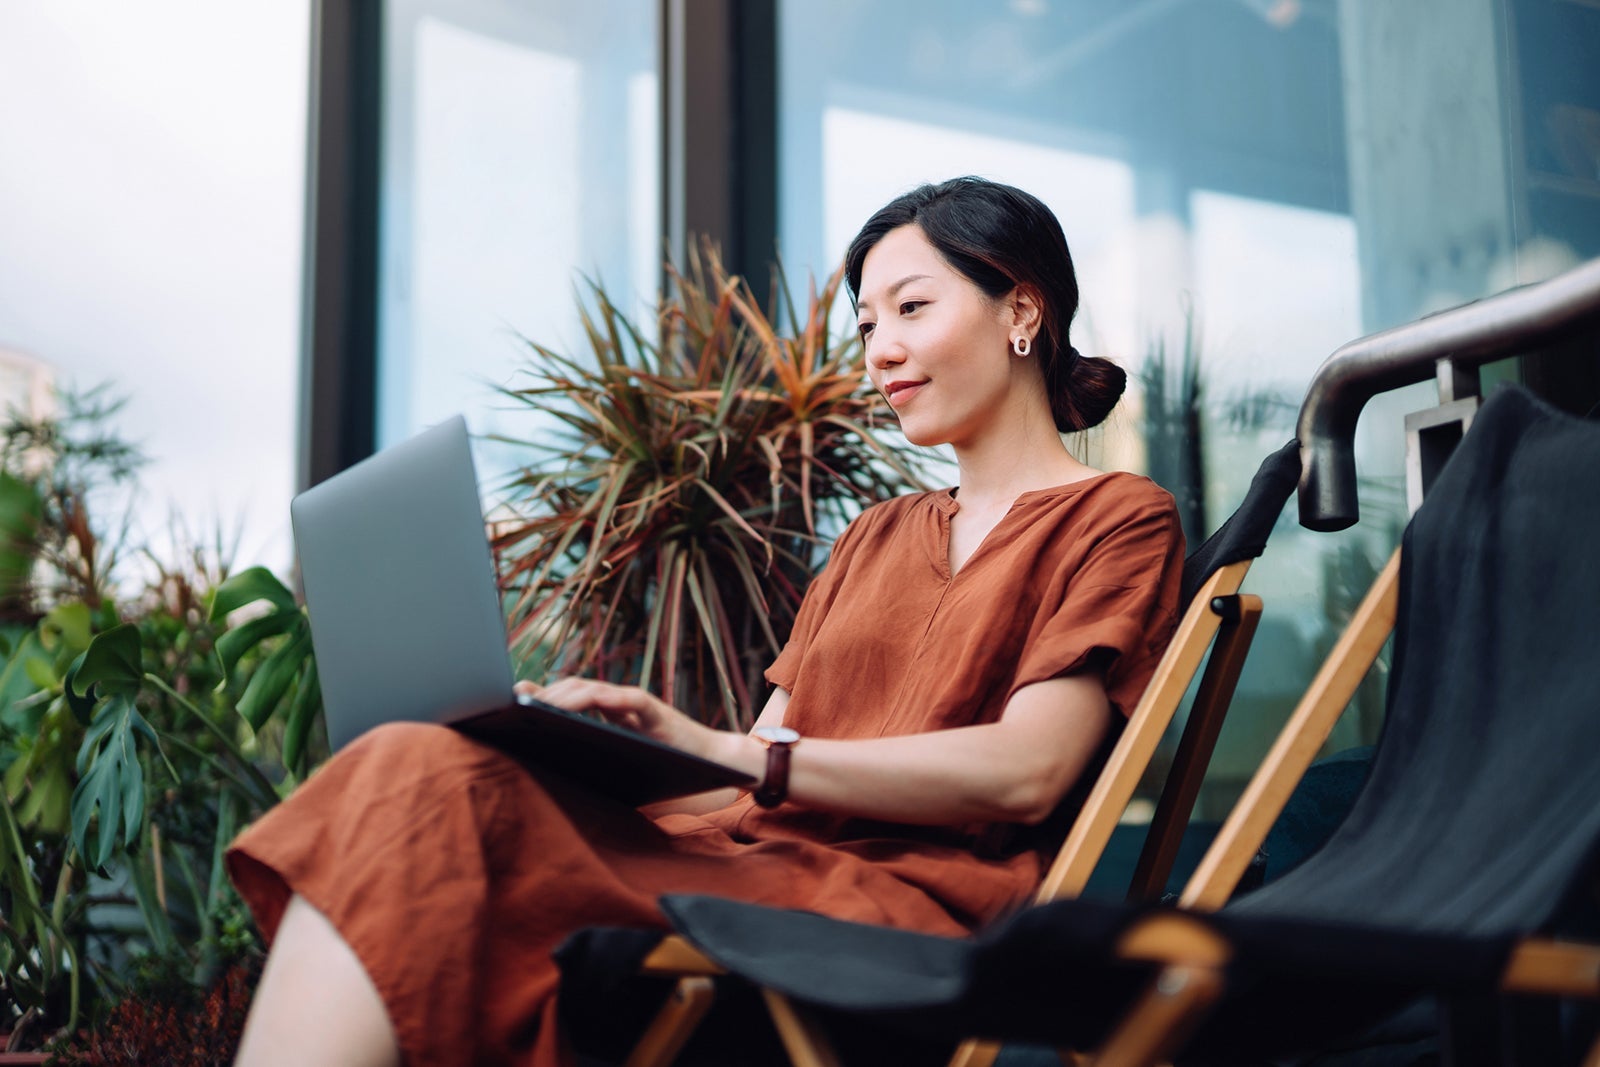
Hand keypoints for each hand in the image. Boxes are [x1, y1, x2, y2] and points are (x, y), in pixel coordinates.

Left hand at [515, 677, 714, 757]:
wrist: (714, 763)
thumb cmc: (668, 766)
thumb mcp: (622, 759)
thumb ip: (594, 750)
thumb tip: (554, 754)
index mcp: (610, 715)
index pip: (570, 698)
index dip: (542, 697)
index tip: (513, 699)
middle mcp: (621, 704)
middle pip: (576, 689)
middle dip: (545, 694)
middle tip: (515, 701)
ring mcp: (637, 705)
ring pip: (594, 690)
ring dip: (564, 696)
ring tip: (537, 706)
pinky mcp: (656, 711)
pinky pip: (625, 698)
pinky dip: (600, 699)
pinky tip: (578, 705)